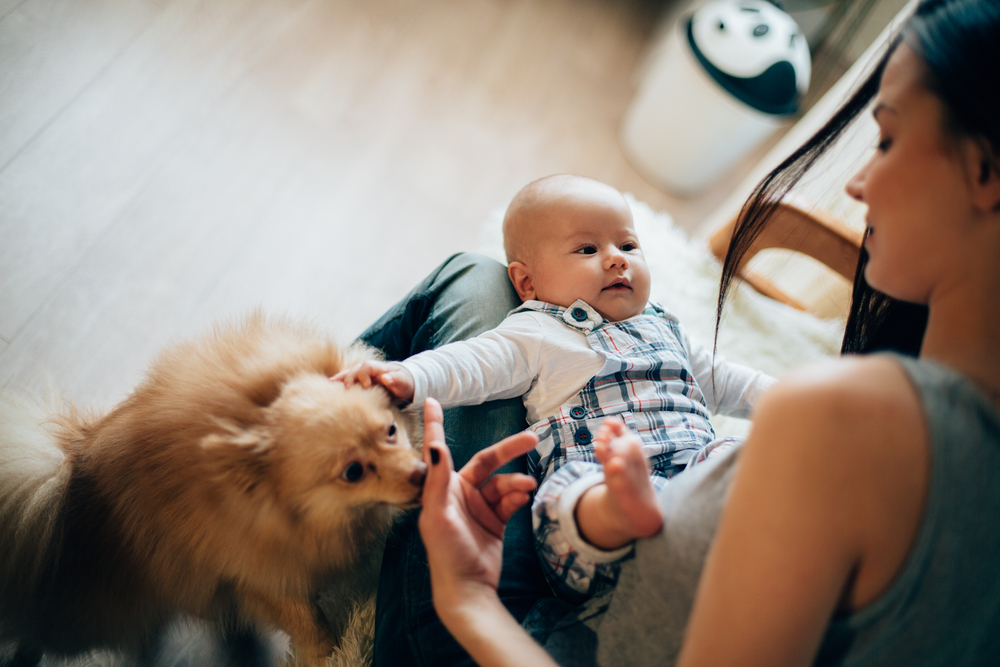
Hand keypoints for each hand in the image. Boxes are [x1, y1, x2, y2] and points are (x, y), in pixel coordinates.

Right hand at [330, 360, 414, 403]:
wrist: (404, 383)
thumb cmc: (404, 383)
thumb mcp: (404, 382)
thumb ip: (396, 379)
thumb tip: (386, 378)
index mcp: (379, 368)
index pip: (368, 367)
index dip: (364, 375)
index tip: (366, 386)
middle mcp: (369, 369)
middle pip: (356, 369)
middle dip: (350, 377)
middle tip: (347, 388)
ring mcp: (364, 375)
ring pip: (350, 373)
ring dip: (340, 378)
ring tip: (330, 384)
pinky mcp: (361, 381)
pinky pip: (348, 379)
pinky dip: (340, 381)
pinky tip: (330, 386)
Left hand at [417, 398, 537, 617]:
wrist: (468, 588)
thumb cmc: (446, 553)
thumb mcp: (438, 515)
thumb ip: (438, 480)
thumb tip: (436, 445)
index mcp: (440, 488)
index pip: (440, 449)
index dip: (436, 424)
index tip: (432, 400)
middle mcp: (459, 493)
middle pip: (487, 461)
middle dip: (508, 450)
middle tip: (531, 439)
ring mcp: (478, 506)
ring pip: (502, 482)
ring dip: (516, 483)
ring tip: (527, 488)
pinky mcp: (495, 520)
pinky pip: (510, 500)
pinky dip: (518, 497)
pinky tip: (524, 498)